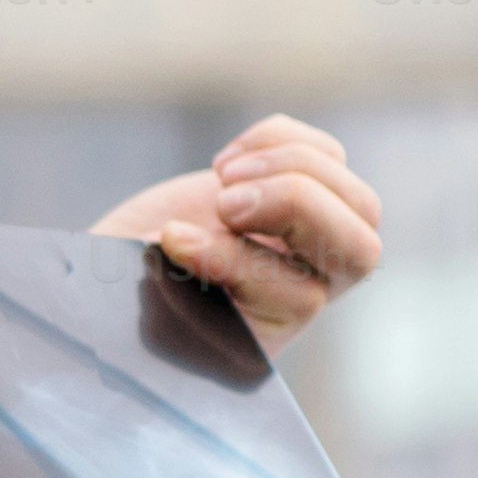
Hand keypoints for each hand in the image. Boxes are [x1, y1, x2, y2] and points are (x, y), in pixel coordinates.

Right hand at [93, 118, 382, 344]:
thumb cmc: (115, 291)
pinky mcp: (302, 191)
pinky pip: (330, 154)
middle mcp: (306, 293)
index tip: (173, 240)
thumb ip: (163, 280)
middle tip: (223, 201)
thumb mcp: (134, 294)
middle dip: (293, 206)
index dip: (238, 261)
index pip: (300, 297)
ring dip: (289, 168)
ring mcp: (312, 242)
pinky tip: (225, 162)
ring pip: (358, 199)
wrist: (116, 266)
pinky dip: (280, 142)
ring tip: (222, 177)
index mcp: (269, 336)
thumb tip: (182, 242)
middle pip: (361, 249)